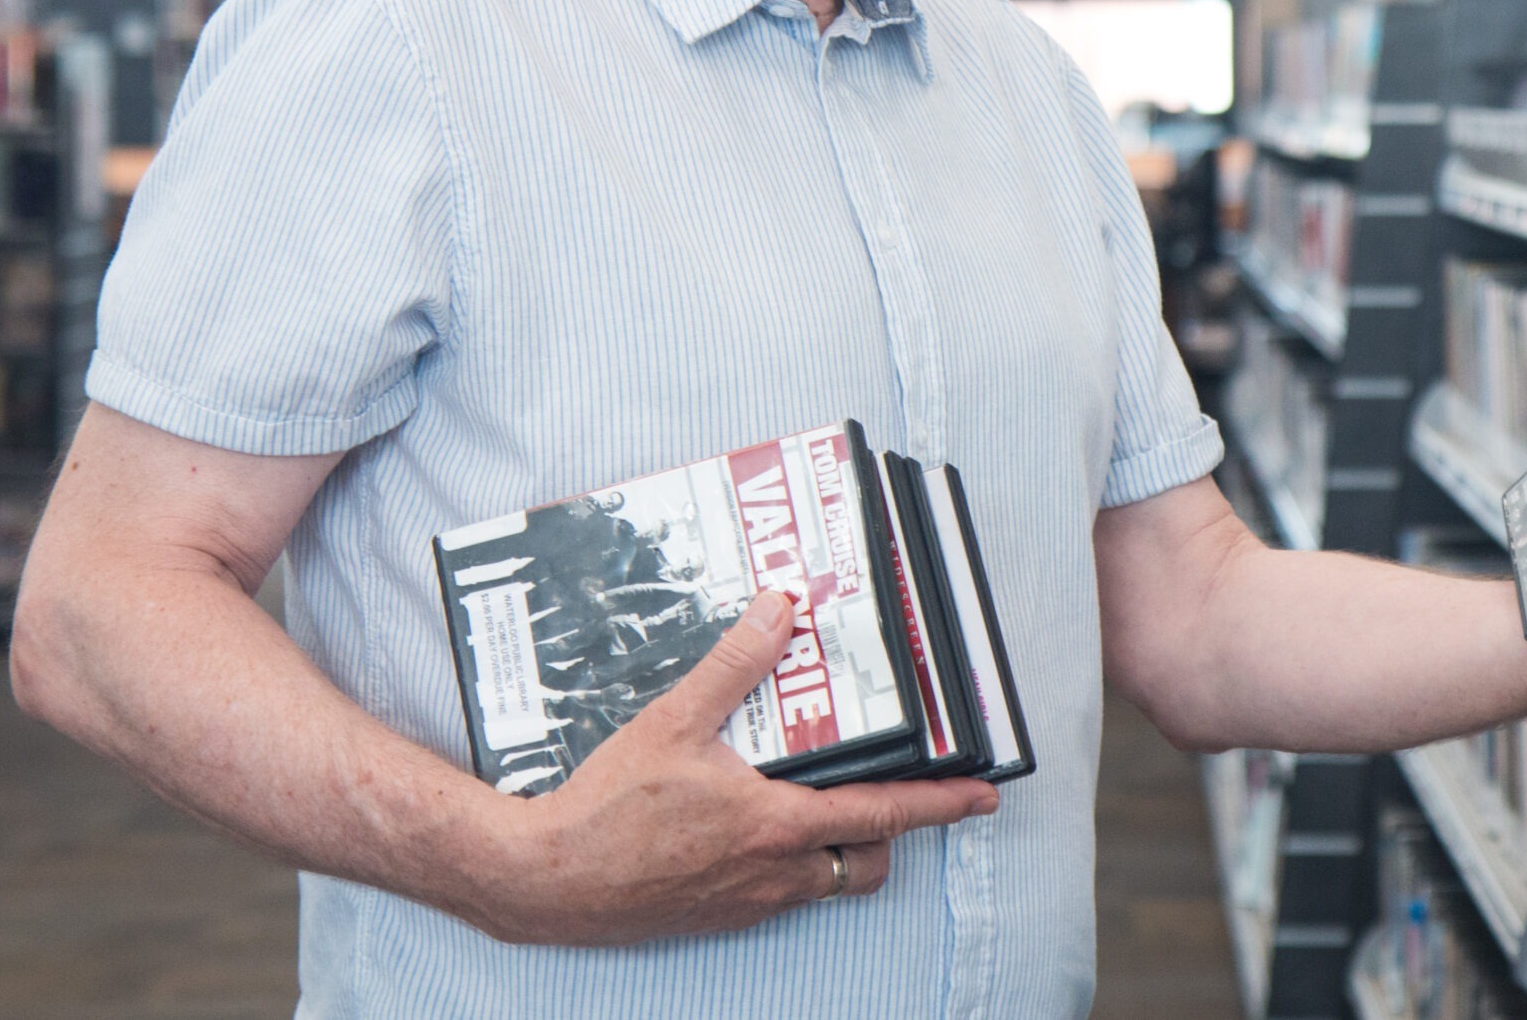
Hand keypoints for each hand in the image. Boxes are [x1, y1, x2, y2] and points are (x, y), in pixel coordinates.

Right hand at [458, 588, 998, 945]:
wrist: (544, 880)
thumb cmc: (607, 806)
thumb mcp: (674, 721)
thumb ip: (733, 663)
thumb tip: (777, 609)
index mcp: (775, 825)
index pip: (883, 815)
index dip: (939, 804)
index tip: (982, 797)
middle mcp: (773, 873)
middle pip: (867, 860)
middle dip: (892, 831)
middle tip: (894, 790)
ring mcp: (745, 902)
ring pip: (826, 883)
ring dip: (840, 849)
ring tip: (823, 801)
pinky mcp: (715, 918)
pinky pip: (780, 895)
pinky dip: (791, 866)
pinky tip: (755, 828)